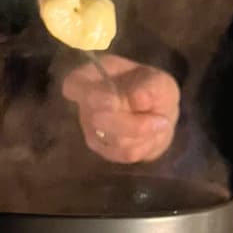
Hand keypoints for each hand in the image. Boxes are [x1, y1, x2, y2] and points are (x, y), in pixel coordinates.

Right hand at [62, 55, 179, 162]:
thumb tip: (137, 99)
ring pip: (116, 140)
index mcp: (91, 79)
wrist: (157, 113)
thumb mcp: (158, 80)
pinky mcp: (105, 151)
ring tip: (160, 122)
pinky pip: (125, 153)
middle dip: (132, 121)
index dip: (87, 94)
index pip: (73, 85)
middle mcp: (86, 107)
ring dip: (144, 132)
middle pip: (98, 119)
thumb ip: (151, 87)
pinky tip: (152, 135)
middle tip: (159, 118)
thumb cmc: (151, 89)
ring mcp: (92, 132)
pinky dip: (145, 144)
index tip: (113, 101)